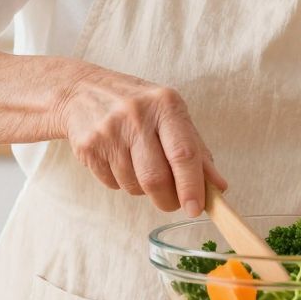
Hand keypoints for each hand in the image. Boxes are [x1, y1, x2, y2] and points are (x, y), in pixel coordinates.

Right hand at [59, 66, 225, 214]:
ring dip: (143, 189)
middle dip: (168, 199)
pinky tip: (119, 160)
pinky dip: (122, 183)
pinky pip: (113, 185)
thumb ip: (197, 150)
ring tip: (140, 166)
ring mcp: (109, 131)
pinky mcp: (88, 147)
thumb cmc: (137, 106)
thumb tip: (219, 186)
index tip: (195, 209)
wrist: (81, 90)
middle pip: (157, 178)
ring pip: (134, 186)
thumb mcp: (170, 115)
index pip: (184, 154)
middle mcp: (136, 115)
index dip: (192, 187)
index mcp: (165, 105)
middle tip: (173, 201)